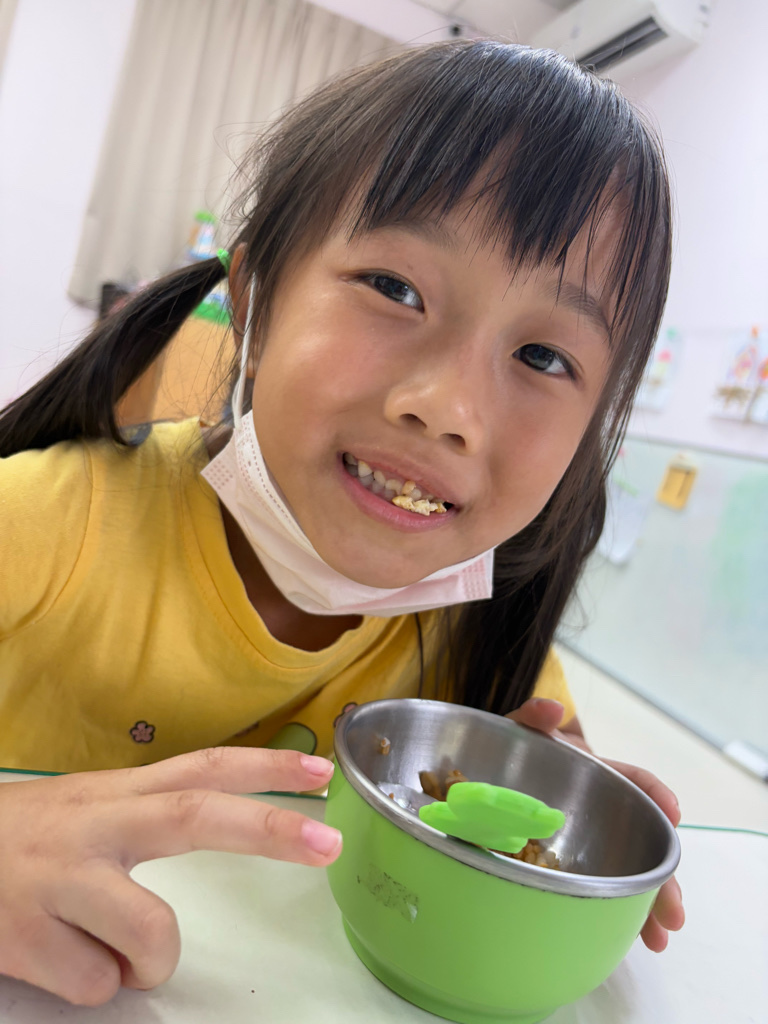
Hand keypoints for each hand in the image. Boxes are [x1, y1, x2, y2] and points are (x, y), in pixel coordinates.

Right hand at [0, 747, 340, 1004]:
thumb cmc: (16, 843)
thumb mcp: (83, 811)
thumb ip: (146, 819)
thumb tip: (226, 834)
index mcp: (113, 795)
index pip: (202, 767)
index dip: (265, 768)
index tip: (322, 772)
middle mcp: (93, 826)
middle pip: (195, 816)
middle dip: (267, 830)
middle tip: (326, 847)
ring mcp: (59, 881)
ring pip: (152, 932)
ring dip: (153, 960)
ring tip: (119, 953)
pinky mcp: (24, 938)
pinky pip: (96, 984)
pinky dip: (94, 983)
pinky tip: (60, 958)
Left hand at [506, 699, 684, 951]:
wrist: (466, 782)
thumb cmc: (501, 751)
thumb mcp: (516, 730)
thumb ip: (530, 716)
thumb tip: (554, 709)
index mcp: (589, 776)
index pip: (632, 782)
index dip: (655, 796)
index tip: (673, 813)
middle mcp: (594, 811)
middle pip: (639, 841)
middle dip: (662, 876)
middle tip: (674, 912)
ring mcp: (581, 842)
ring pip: (625, 874)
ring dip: (646, 906)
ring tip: (657, 938)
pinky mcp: (562, 867)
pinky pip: (594, 890)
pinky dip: (613, 914)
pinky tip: (628, 937)